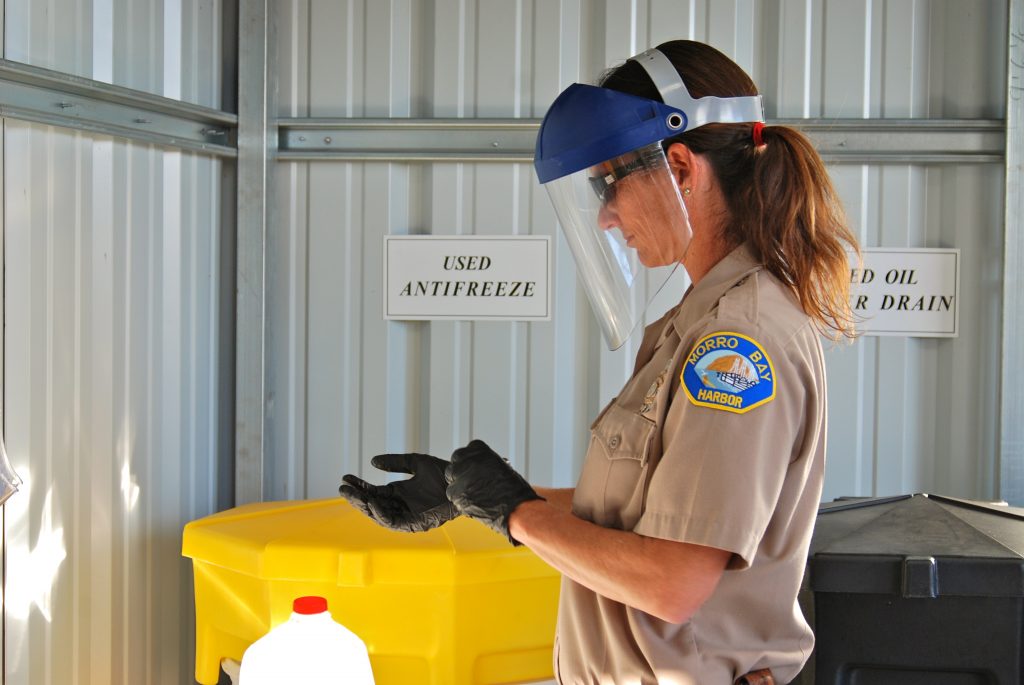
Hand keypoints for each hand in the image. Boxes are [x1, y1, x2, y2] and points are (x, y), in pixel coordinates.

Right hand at [339, 453, 456, 532]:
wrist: (460, 482)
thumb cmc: (442, 473)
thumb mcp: (415, 463)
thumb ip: (395, 462)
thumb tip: (373, 462)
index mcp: (398, 492)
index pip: (373, 491)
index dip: (359, 486)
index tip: (345, 477)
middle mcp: (400, 505)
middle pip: (372, 504)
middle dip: (357, 497)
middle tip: (342, 488)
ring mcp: (406, 515)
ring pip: (379, 515)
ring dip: (365, 506)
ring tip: (353, 496)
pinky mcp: (414, 523)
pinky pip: (394, 522)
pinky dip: (381, 514)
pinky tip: (373, 503)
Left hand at [444, 439, 543, 544]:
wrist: (515, 507)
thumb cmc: (513, 489)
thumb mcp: (499, 466)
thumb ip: (484, 464)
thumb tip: (475, 468)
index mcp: (480, 450)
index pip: (465, 451)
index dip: (468, 460)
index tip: (471, 467)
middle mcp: (469, 460)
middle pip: (455, 462)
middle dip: (460, 470)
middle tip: (468, 480)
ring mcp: (461, 476)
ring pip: (451, 477)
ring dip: (458, 483)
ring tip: (472, 492)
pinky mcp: (457, 493)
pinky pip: (451, 492)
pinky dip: (459, 497)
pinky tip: (471, 500)